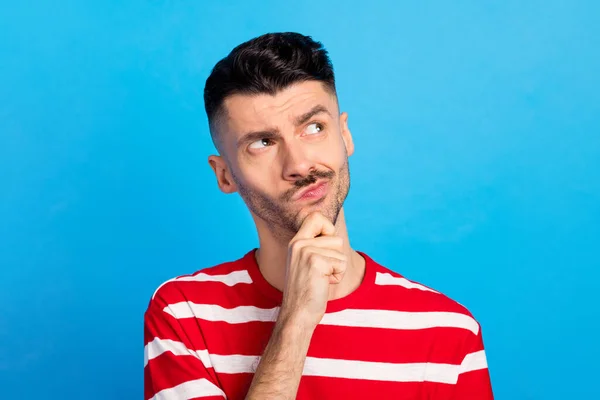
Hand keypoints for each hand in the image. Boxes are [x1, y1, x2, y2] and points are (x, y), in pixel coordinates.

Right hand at [279, 211, 347, 328]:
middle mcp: (299, 243)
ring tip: (321, 279)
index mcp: (296, 242)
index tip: (325, 248)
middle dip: (336, 257)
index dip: (328, 228)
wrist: (297, 314)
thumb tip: (334, 233)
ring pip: (340, 252)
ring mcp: (306, 251)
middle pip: (335, 237)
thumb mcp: (305, 263)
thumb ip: (315, 246)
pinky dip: (337, 277)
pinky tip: (322, 284)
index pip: (316, 217)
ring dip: (336, 268)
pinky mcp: (316, 262)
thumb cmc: (306, 291)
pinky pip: (341, 264)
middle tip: (321, 272)